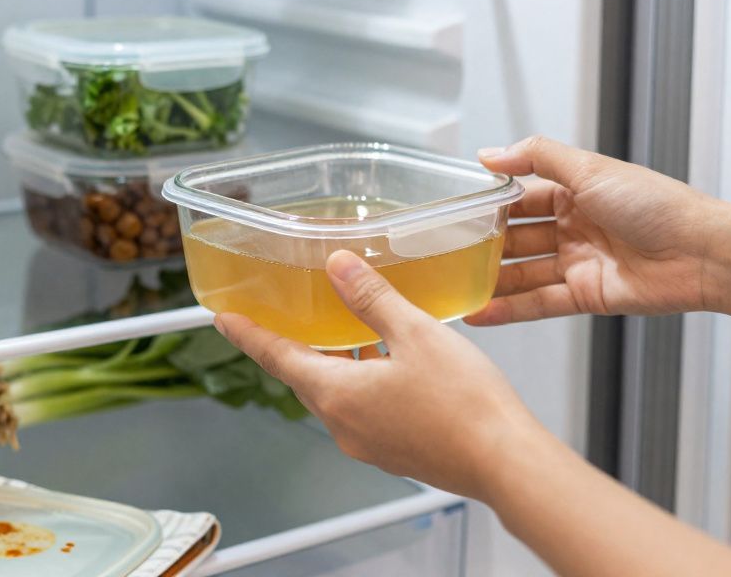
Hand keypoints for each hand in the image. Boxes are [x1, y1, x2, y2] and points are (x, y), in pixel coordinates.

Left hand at [215, 250, 543, 500]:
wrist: (506, 462)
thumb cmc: (466, 405)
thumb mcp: (415, 333)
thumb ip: (372, 298)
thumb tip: (339, 268)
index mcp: (338, 394)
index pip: (277, 357)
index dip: (249, 334)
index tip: (224, 319)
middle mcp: (345, 424)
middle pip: (306, 376)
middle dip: (297, 345)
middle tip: (288, 317)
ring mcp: (369, 442)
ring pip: (338, 393)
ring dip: (337, 361)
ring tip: (347, 329)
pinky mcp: (394, 450)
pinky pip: (364, 409)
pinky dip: (363, 380)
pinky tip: (389, 361)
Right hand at [467, 136, 725, 325]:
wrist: (702, 252)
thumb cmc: (658, 205)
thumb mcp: (590, 168)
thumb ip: (536, 157)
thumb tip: (489, 154)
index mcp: (575, 192)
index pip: (520, 197)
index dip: (490, 204)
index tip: (455, 210)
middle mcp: (574, 227)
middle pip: (517, 238)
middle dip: (484, 245)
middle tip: (444, 252)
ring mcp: (578, 263)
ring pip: (523, 273)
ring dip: (490, 280)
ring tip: (451, 286)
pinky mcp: (585, 297)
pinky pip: (538, 304)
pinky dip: (508, 309)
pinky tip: (479, 312)